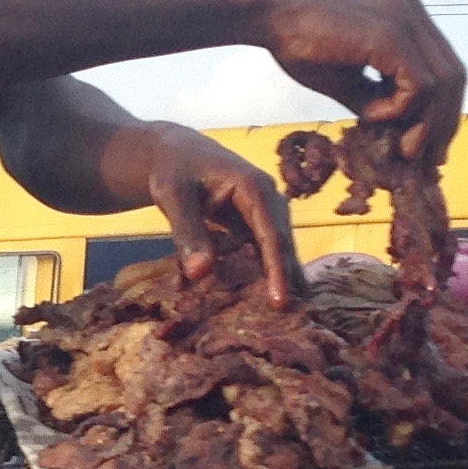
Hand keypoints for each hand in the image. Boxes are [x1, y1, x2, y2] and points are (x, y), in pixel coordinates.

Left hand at [127, 124, 298, 306]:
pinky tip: (275, 295)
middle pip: (282, 242)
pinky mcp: (256, 219)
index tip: (280, 301)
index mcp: (253, 186)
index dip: (276, 270)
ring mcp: (265, 208)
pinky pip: (266, 247)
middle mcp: (268, 196)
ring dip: (286, 276)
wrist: (175, 151)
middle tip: (293, 318)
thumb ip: (187, 232)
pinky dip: (270, 270)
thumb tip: (200, 274)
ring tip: (295, 313)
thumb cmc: (172, 169)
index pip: (270, 234)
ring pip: (279, 246)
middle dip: (289, 278)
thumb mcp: (172, 196)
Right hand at [254, 0, 465, 162]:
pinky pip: (418, 85)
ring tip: (397, 146)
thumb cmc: (299, 45)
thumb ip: (378, 100)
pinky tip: (369, 116)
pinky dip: (399, 110)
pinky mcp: (390, 34)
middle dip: (443, 123)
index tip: (428, 147)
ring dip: (423, 124)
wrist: (268, 16)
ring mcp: (405, 18)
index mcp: (408, 16)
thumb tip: (401, 138)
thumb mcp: (349, 80)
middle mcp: (413, 11)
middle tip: (422, 158)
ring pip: (443, 83)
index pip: (446, 69)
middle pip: (455, 76)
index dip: (443, 112)